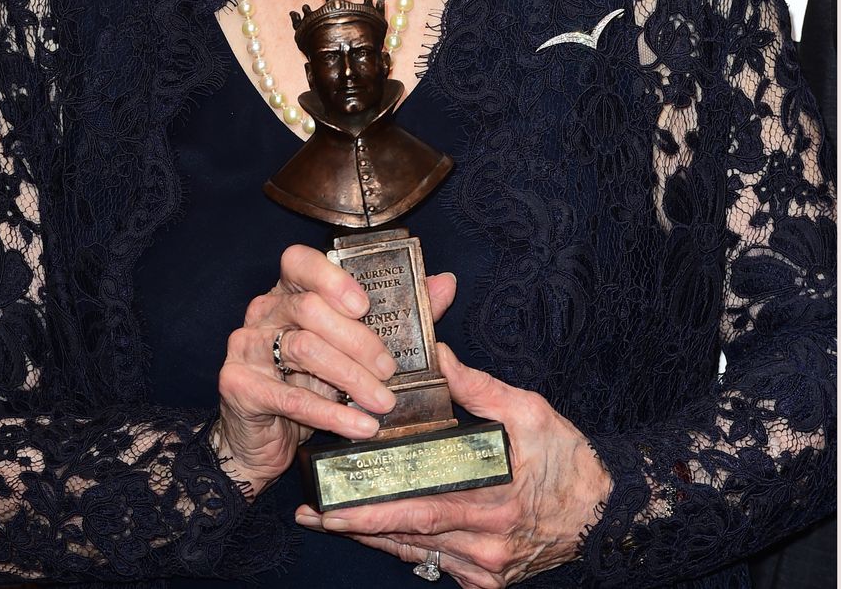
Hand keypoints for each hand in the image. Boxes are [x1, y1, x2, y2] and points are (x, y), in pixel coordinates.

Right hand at [215, 243, 456, 498]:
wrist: (259, 442)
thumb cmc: (309, 386)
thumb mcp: (352, 351)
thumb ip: (396, 317)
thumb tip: (444, 284)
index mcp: (287, 293)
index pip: (299, 262)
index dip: (332, 278)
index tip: (365, 305)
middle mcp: (262, 312)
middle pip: (310, 309)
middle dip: (358, 340)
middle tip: (390, 370)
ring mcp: (246, 346)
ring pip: (303, 348)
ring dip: (351, 377)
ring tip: (384, 402)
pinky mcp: (238, 385)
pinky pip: (290, 396)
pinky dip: (331, 413)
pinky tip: (360, 426)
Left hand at [295, 343, 611, 586]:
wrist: (608, 512)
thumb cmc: (568, 457)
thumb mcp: (528, 411)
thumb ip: (477, 386)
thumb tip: (435, 355)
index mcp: (493, 501)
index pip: (417, 509)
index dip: (370, 509)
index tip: (330, 502)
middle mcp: (488, 544)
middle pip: (408, 538)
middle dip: (356, 526)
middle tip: (313, 515)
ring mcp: (488, 568)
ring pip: (418, 556)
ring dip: (374, 538)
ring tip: (330, 521)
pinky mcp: (490, 580)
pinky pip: (438, 567)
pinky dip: (408, 550)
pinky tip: (381, 533)